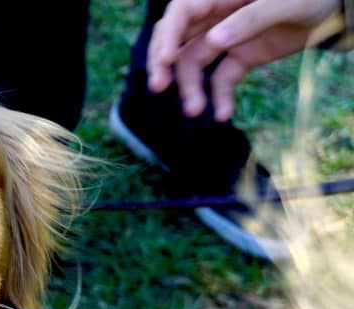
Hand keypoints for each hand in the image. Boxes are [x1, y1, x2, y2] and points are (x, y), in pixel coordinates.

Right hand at [147, 0, 341, 120]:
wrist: (334, 9)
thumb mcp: (285, 1)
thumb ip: (250, 18)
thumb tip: (215, 40)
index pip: (181, 13)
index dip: (167, 36)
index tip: (164, 62)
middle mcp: (216, 17)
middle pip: (176, 40)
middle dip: (164, 64)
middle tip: (158, 87)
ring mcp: (226, 39)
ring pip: (194, 64)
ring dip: (190, 88)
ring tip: (196, 111)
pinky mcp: (240, 58)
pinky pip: (221, 79)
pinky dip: (220, 97)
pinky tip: (223, 114)